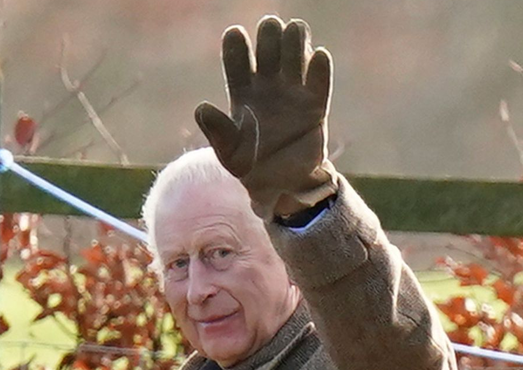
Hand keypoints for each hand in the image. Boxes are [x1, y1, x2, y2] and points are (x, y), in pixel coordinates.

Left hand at [195, 16, 338, 218]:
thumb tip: (202, 108)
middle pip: (269, 47)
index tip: (236, 34)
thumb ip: (217, 131)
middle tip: (270, 29)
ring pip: (295, 55)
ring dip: (295, 41)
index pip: (237, 59)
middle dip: (270, 35)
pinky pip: (320, 81)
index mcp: (242, 92)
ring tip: (294, 35)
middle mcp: (268, 85)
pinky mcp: (316, 106)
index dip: (236, 44)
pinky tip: (319, 57)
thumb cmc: (250, 168)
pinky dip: (320, 68)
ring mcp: (293, 93)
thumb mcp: (228, 153)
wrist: (281, 187)